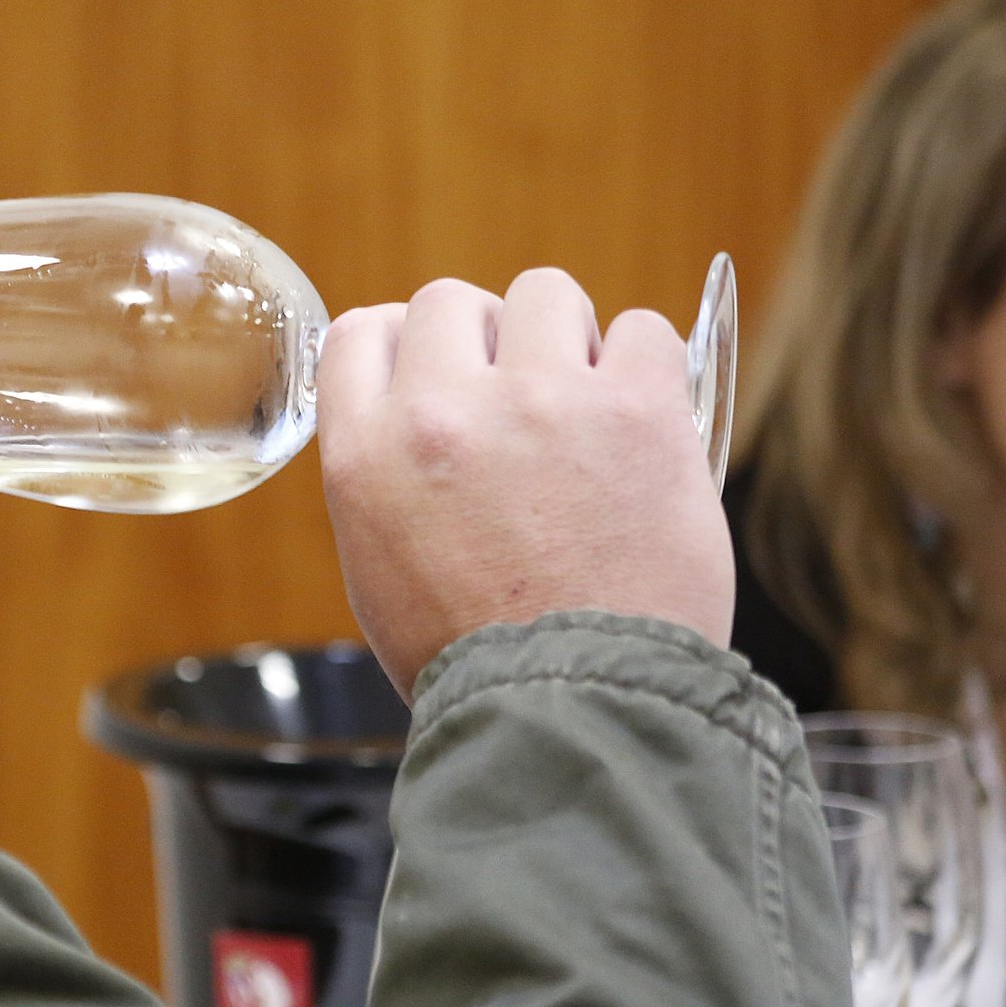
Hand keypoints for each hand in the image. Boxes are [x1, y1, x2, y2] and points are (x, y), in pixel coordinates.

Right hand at [316, 269, 734, 695]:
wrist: (576, 711)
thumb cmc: (479, 660)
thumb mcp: (378, 566)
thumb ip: (386, 473)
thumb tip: (414, 412)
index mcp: (367, 453)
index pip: (363, 332)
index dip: (405, 345)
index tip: (437, 371)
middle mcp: (443, 411)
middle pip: (451, 300)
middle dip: (485, 341)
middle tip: (519, 402)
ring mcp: (542, 400)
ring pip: (546, 294)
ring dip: (563, 340)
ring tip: (583, 408)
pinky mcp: (635, 408)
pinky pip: (642, 329)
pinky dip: (642, 367)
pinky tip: (640, 421)